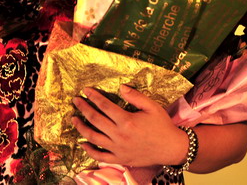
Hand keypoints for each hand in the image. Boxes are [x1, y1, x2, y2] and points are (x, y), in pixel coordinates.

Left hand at [71, 85, 187, 167]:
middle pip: (95, 120)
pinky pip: (100, 156)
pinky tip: (83, 143)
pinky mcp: (120, 159)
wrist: (171, 148)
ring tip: (74, 119)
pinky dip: (89, 150)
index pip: (104, 106)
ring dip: (81, 128)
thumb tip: (120, 87)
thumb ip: (135, 96)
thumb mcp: (151, 106)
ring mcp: (118, 149)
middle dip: (83, 108)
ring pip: (93, 138)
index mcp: (127, 121)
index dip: (93, 97)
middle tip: (75, 101)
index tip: (85, 90)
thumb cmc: (162, 125)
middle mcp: (120, 135)